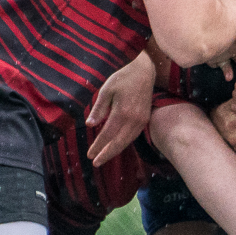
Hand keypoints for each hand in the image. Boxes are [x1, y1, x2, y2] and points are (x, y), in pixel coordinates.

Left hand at [86, 51, 154, 165]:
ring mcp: (141, 120)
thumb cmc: (123, 78)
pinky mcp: (146, 119)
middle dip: (107, 153)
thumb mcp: (106, 90)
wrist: (145, 71)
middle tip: (96, 162)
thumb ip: (98, 108)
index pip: (107, 134)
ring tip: (105, 157)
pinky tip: (118, 145)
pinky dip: (125, 143)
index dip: (98, 146)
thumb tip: (89, 125)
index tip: (89, 155)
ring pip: (127, 141)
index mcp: (122, 112)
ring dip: (116, 151)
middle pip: (119, 142)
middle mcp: (133, 120)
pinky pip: (134, 136)